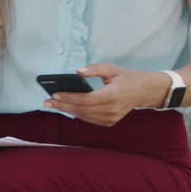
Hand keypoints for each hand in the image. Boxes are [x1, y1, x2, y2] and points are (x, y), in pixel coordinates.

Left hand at [43, 63, 168, 126]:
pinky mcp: (110, 122)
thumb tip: (77, 71)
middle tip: (46, 102)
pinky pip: (89, 119)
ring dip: (67, 111)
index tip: (54, 94)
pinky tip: (67, 108)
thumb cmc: (126, 78)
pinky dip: (78, 114)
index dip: (69, 97)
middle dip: (62, 106)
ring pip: (84, 117)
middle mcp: (112, 109)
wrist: (144, 91)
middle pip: (82, 110)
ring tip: (53, 105)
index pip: (86, 99)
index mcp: (113, 95)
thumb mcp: (112, 69)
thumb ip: (94, 69)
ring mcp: (112, 118)